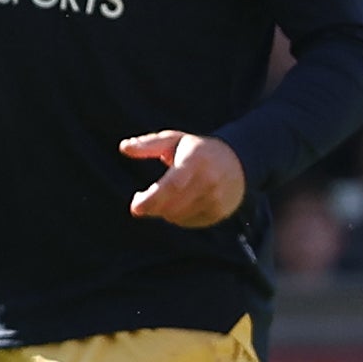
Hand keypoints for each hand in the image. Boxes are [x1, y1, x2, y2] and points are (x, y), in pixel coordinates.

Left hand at [120, 129, 249, 227]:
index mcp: (196, 160)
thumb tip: (123, 148)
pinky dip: (177, 216)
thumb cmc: (196, 150)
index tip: (135, 208)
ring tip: (163, 197)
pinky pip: (188, 222)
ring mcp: (217, 198)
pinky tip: (179, 203)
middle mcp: (209, 180)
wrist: (238, 161)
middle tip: (139, 204)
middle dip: (151, 207)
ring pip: (178, 215)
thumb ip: (148, 144)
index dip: (152, 199)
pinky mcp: (220, 211)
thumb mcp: (174, 140)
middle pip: (173, 204)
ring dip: (163, 211)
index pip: (173, 185)